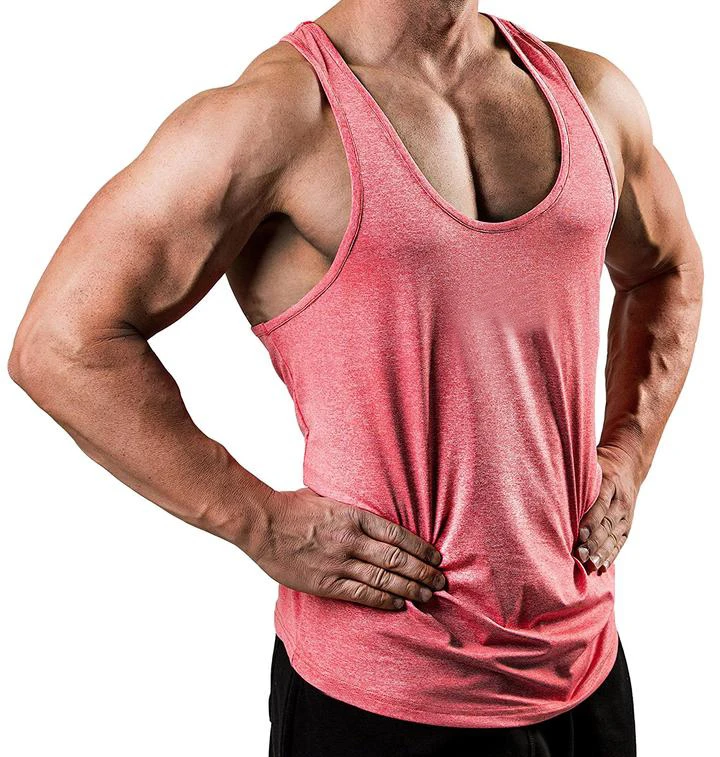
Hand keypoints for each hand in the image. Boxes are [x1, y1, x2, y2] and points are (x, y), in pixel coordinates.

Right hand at [250, 487, 445, 609]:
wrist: (262, 523)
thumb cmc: (293, 507)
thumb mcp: (329, 497)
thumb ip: (352, 509)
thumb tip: (372, 513)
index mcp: (354, 516)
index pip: (397, 535)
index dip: (420, 548)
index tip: (435, 556)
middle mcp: (351, 540)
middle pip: (396, 559)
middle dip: (422, 571)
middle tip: (440, 580)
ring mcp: (339, 563)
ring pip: (383, 579)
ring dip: (410, 588)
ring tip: (427, 595)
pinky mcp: (325, 582)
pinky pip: (361, 594)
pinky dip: (383, 600)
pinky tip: (399, 604)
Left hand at [575, 445, 638, 573]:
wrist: (628, 463)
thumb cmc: (600, 464)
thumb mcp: (591, 463)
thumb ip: (578, 474)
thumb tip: (552, 481)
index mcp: (610, 483)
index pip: (600, 505)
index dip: (590, 521)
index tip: (579, 534)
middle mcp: (620, 501)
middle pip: (607, 524)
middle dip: (594, 541)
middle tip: (580, 555)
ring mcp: (626, 514)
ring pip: (614, 536)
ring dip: (602, 552)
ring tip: (591, 565)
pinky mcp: (627, 524)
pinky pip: (619, 542)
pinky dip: (611, 555)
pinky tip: (601, 567)